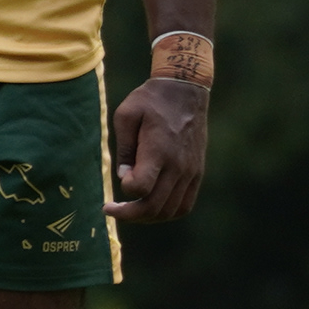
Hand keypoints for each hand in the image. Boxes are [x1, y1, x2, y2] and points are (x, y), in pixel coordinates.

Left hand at [107, 76, 207, 223]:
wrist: (185, 91)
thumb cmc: (150, 100)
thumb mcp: (126, 114)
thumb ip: (124, 148)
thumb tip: (125, 177)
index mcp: (159, 150)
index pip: (142, 187)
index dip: (126, 191)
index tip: (118, 184)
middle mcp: (178, 165)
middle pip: (154, 206)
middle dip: (129, 215)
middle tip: (111, 210)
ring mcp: (190, 171)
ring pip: (170, 211)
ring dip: (148, 217)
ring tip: (130, 211)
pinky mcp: (197, 173)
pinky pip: (185, 205)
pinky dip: (167, 213)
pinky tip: (151, 207)